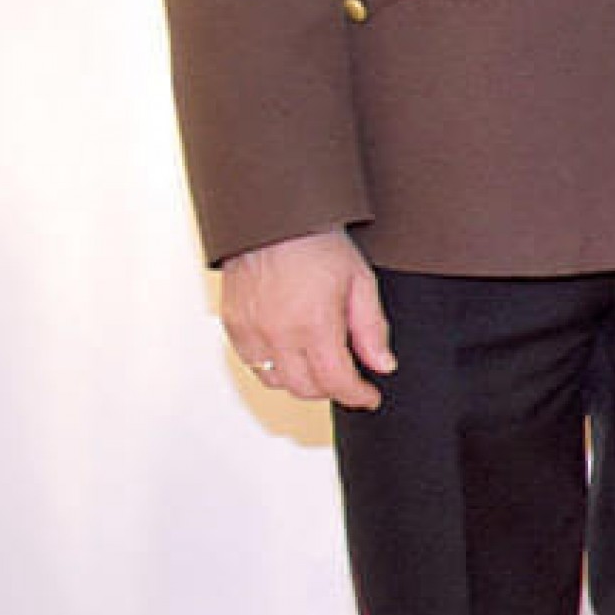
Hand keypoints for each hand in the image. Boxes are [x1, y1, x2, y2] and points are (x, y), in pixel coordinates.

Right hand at [219, 227, 393, 409]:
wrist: (273, 218)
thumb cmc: (315, 242)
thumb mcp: (360, 282)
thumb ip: (372, 329)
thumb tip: (382, 364)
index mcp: (313, 323)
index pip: (335, 381)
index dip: (357, 395)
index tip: (368, 396)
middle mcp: (277, 332)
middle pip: (305, 388)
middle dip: (331, 389)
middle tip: (348, 379)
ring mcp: (250, 330)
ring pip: (275, 381)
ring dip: (301, 381)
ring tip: (319, 365)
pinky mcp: (232, 324)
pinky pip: (252, 363)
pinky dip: (273, 367)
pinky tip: (290, 352)